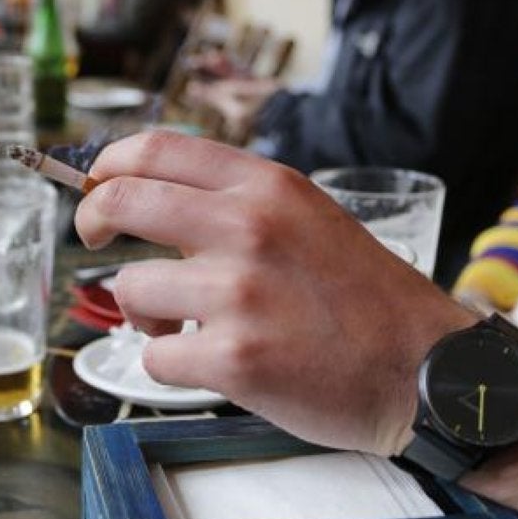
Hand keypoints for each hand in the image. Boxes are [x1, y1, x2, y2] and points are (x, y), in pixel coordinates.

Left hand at [75, 131, 473, 454]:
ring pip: (131, 287)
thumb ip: (239, 205)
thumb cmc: (367, 299)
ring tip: (183, 326)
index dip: (107, 165)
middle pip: (122, 202)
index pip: (155, 149)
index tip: (95, 184)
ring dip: (144, 312)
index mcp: (268, 186)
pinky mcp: (235, 359)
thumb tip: (155, 203)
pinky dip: (170, 365)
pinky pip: (155, 358)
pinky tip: (211, 363)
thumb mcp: (310, 217)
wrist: (427, 370)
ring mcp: (239, 293)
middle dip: (90, 220)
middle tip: (92, 236)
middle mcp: (249, 227)